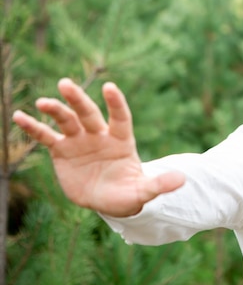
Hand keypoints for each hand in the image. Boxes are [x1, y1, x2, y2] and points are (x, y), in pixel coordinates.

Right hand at [12, 78, 184, 216]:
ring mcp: (80, 141)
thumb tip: (182, 180)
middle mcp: (99, 135)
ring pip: (67, 121)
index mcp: (122, 140)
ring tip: (43, 102)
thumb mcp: (144, 192)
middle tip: (66, 84)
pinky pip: (46, 136)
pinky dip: (34, 127)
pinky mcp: (62, 151)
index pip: (120, 117)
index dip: (116, 103)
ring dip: (55, 110)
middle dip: (78, 99)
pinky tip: (19, 116)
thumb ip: (159, 185)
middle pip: (89, 113)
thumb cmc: (129, 193)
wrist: (109, 200)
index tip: (110, 87)